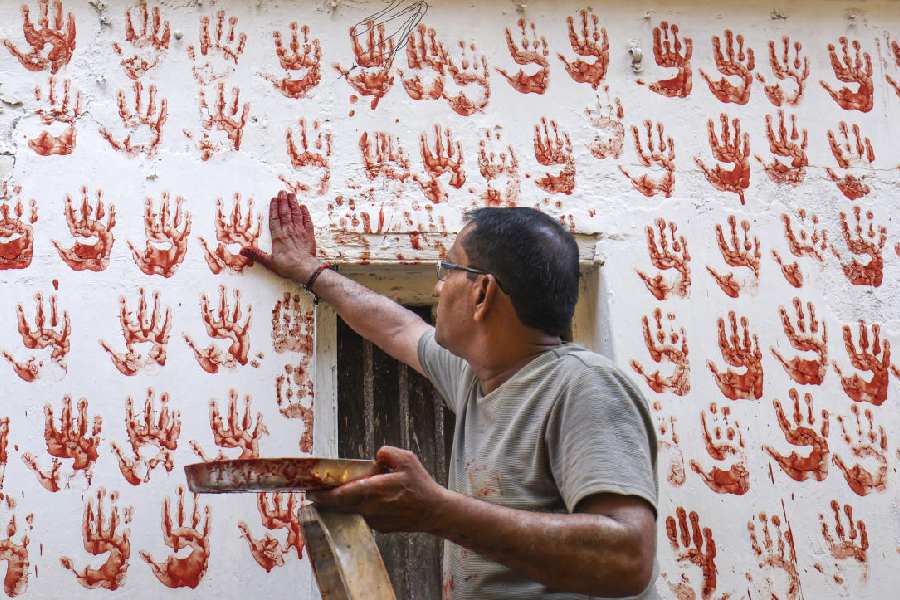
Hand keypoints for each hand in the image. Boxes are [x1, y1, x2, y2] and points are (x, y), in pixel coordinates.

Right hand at [240, 190, 319, 282]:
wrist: (306, 269)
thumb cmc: (287, 266)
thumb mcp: (269, 262)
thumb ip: (256, 254)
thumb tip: (242, 250)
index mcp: (278, 236)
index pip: (274, 218)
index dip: (273, 208)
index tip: (273, 199)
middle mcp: (289, 230)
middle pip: (285, 212)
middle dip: (283, 201)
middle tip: (282, 191)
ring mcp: (300, 231)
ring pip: (296, 213)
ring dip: (293, 203)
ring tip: (291, 194)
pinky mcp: (309, 234)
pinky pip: (307, 220)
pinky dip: (305, 212)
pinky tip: (303, 207)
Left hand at [309, 446, 447, 532]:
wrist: (434, 512)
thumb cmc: (421, 486)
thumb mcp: (408, 460)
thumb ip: (389, 453)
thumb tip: (377, 454)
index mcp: (377, 489)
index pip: (343, 494)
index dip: (324, 494)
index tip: (311, 491)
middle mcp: (373, 507)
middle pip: (340, 507)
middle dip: (324, 501)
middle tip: (313, 495)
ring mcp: (375, 520)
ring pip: (349, 513)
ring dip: (338, 507)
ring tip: (330, 498)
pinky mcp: (380, 528)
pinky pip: (361, 518)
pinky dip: (355, 511)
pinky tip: (354, 504)